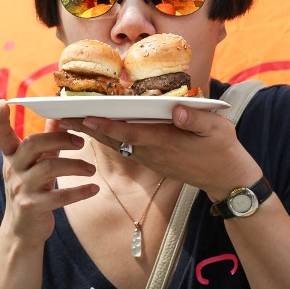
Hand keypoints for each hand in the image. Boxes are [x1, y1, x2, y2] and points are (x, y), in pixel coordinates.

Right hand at [0, 100, 98, 244]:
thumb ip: (46, 140)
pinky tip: (94, 189)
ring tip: (92, 170)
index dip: (0, 119)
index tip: (3, 102)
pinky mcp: (33, 207)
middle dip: (60, 138)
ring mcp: (21, 189)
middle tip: (82, 142)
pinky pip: (60, 196)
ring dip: (76, 165)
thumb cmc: (32, 190)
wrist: (23, 230)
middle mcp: (13, 170)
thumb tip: (57, 114)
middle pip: (33, 144)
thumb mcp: (34, 164)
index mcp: (12, 157)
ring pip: (50, 168)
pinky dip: (80, 191)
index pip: (2, 135)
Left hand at [61, 106, 261, 200]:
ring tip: (70, 118)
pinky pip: (125, 147)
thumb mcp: (218, 129)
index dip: (106, 124)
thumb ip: (196, 118)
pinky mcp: (153, 160)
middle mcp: (153, 152)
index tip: (85, 116)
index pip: (130, 132)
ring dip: (93, 132)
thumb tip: (177, 109)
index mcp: (166, 142)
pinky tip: (96, 128)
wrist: (227, 179)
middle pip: (114, 138)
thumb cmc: (223, 149)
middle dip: (87, 126)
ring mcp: (151, 158)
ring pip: (116, 143)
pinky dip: (108, 137)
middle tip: (62, 115)